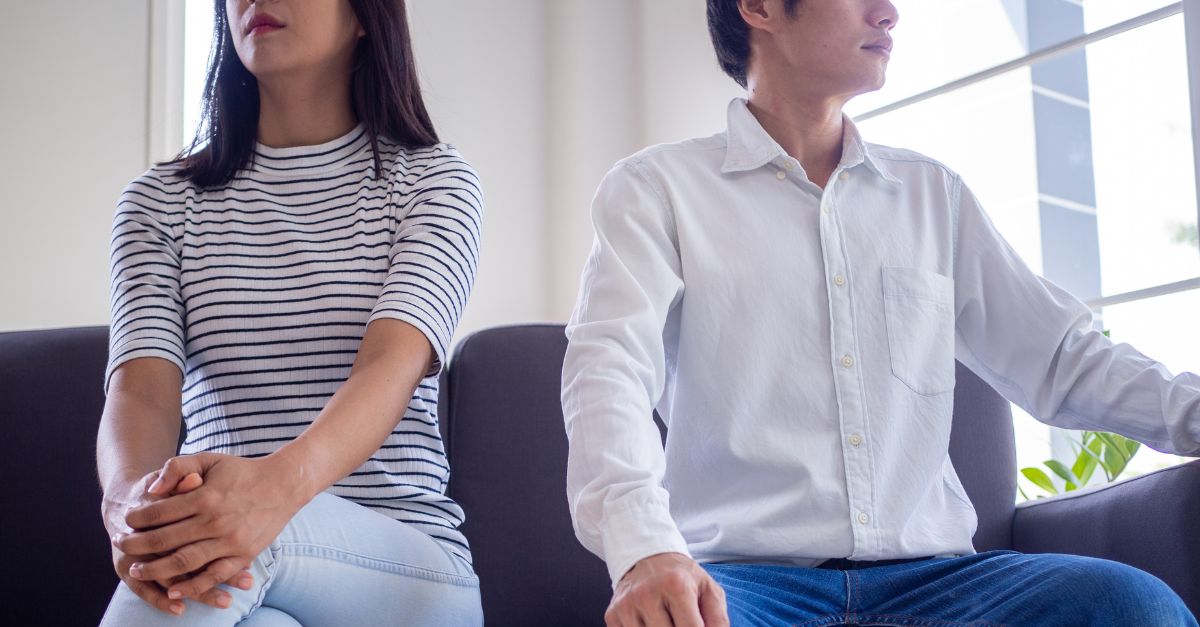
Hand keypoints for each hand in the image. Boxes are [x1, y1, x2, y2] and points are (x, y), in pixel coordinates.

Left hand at [114, 453, 305, 601]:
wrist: (283, 484)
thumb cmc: (242, 471)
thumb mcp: (210, 459)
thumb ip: (178, 467)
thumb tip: (151, 489)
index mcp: (205, 496)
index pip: (160, 512)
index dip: (137, 519)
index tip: (126, 521)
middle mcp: (216, 521)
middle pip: (166, 540)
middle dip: (137, 545)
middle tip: (120, 544)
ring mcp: (230, 541)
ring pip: (185, 562)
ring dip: (156, 569)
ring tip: (137, 570)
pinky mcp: (243, 555)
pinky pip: (214, 576)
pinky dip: (192, 586)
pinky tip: (173, 589)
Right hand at [606, 553, 728, 626]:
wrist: (647, 558)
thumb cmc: (681, 577)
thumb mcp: (708, 590)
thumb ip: (718, 619)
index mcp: (676, 586)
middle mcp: (647, 594)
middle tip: (680, 623)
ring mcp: (627, 605)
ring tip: (666, 622)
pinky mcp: (613, 614)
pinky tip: (649, 623)